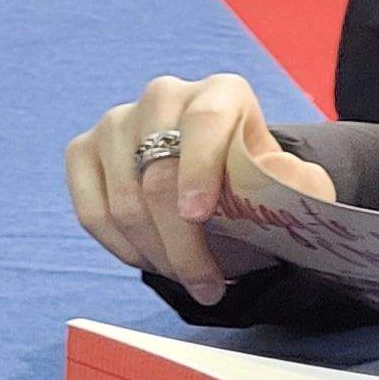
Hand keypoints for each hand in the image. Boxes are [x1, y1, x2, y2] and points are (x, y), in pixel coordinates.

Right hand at [64, 73, 334, 303]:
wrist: (212, 177)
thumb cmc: (250, 181)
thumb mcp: (286, 182)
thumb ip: (296, 181)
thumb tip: (283, 178)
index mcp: (220, 93)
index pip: (204, 123)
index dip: (199, 169)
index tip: (200, 215)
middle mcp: (162, 96)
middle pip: (157, 175)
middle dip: (180, 242)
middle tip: (206, 286)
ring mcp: (115, 122)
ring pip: (123, 203)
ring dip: (155, 254)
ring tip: (185, 277)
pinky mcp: (82, 150)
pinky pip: (92, 212)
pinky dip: (121, 248)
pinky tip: (151, 260)